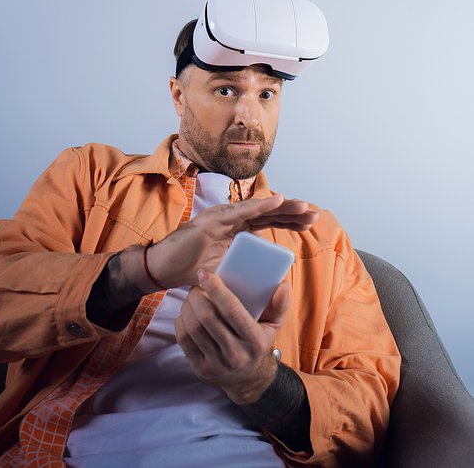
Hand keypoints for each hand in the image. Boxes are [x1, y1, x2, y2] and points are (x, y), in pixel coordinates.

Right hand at [88, 194, 317, 320]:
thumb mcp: (226, 269)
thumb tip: (265, 276)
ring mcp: (222, 217)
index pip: (269, 221)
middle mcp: (232, 218)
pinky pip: (240, 212)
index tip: (311, 222)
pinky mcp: (212, 221)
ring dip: (282, 207)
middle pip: (268, 212)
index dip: (289, 219)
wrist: (164, 270)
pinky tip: (276, 201)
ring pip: (258, 209)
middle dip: (292, 212)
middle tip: (313, 213)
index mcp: (238, 229)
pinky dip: (259, 205)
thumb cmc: (193, 269)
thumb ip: (242, 266)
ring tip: (302, 207)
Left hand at [174, 269, 290, 404]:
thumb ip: (279, 304)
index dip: (216, 289)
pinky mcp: (201, 370)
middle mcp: (236, 355)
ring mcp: (217, 365)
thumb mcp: (273, 325)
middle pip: (208, 318)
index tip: (205, 273)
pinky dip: (181, 321)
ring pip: (194, 328)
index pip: (232, 310)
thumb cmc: (258, 343)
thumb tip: (283, 285)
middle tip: (197, 286)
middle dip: (197, 295)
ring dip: (188, 307)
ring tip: (192, 298)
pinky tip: (187, 314)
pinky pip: (184, 340)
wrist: (249, 380)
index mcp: (254, 340)